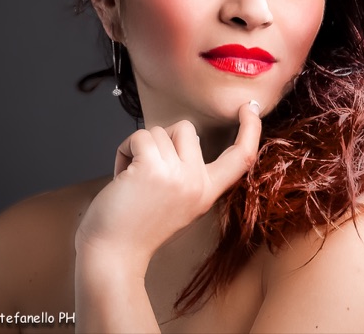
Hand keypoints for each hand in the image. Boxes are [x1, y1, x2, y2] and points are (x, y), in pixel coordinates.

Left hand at [74, 101, 261, 269]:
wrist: (113, 255)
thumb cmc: (137, 227)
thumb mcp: (180, 203)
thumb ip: (189, 173)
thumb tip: (186, 136)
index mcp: (207, 192)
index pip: (241, 157)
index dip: (251, 129)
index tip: (251, 107)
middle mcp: (197, 183)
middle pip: (187, 129)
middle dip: (162, 141)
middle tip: (147, 172)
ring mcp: (177, 175)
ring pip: (160, 131)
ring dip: (139, 148)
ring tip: (132, 179)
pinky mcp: (152, 169)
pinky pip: (139, 136)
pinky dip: (124, 150)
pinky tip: (121, 176)